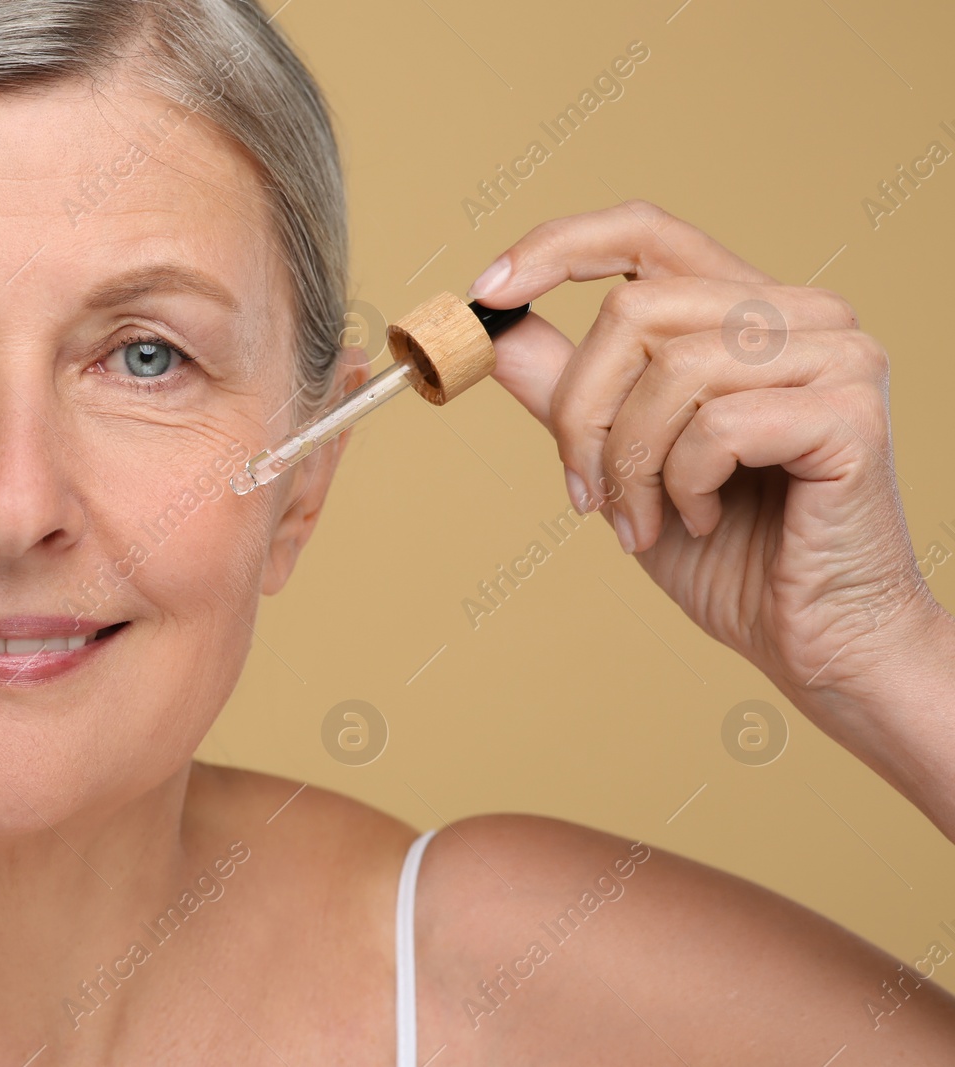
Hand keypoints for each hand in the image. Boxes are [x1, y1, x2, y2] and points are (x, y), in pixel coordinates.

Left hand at [469, 199, 953, 821]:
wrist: (816, 641)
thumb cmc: (729, 553)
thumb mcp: (620, 458)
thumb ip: (567, 388)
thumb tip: (491, 326)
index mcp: (746, 311)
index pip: (646, 231)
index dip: (556, 249)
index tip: (485, 295)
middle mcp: (801, 313)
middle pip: (632, 308)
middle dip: (579, 412)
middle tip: (583, 491)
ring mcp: (837, 354)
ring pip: (668, 367)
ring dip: (628, 461)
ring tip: (646, 518)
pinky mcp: (850, 411)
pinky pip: (715, 424)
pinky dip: (683, 485)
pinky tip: (701, 521)